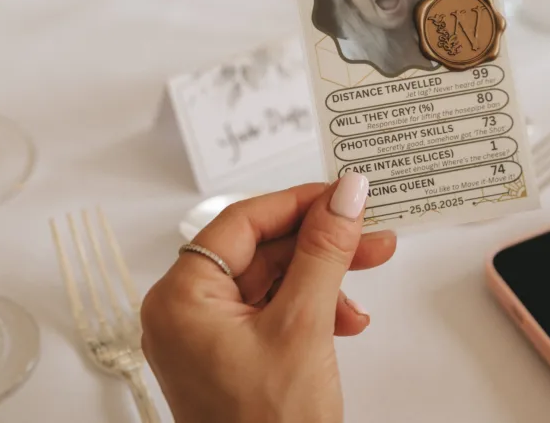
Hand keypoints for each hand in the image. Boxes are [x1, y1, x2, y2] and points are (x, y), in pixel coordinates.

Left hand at [141, 176, 394, 422]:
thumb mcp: (305, 326)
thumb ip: (324, 251)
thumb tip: (344, 196)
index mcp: (181, 299)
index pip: (242, 222)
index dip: (299, 202)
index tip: (344, 194)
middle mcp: (186, 313)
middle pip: (260, 249)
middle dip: (321, 243)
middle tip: (368, 232)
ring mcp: (208, 336)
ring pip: (272, 279)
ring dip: (324, 276)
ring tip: (368, 274)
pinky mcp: (232, 354)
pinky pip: (274, 310)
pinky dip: (314, 307)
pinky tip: (347, 318)